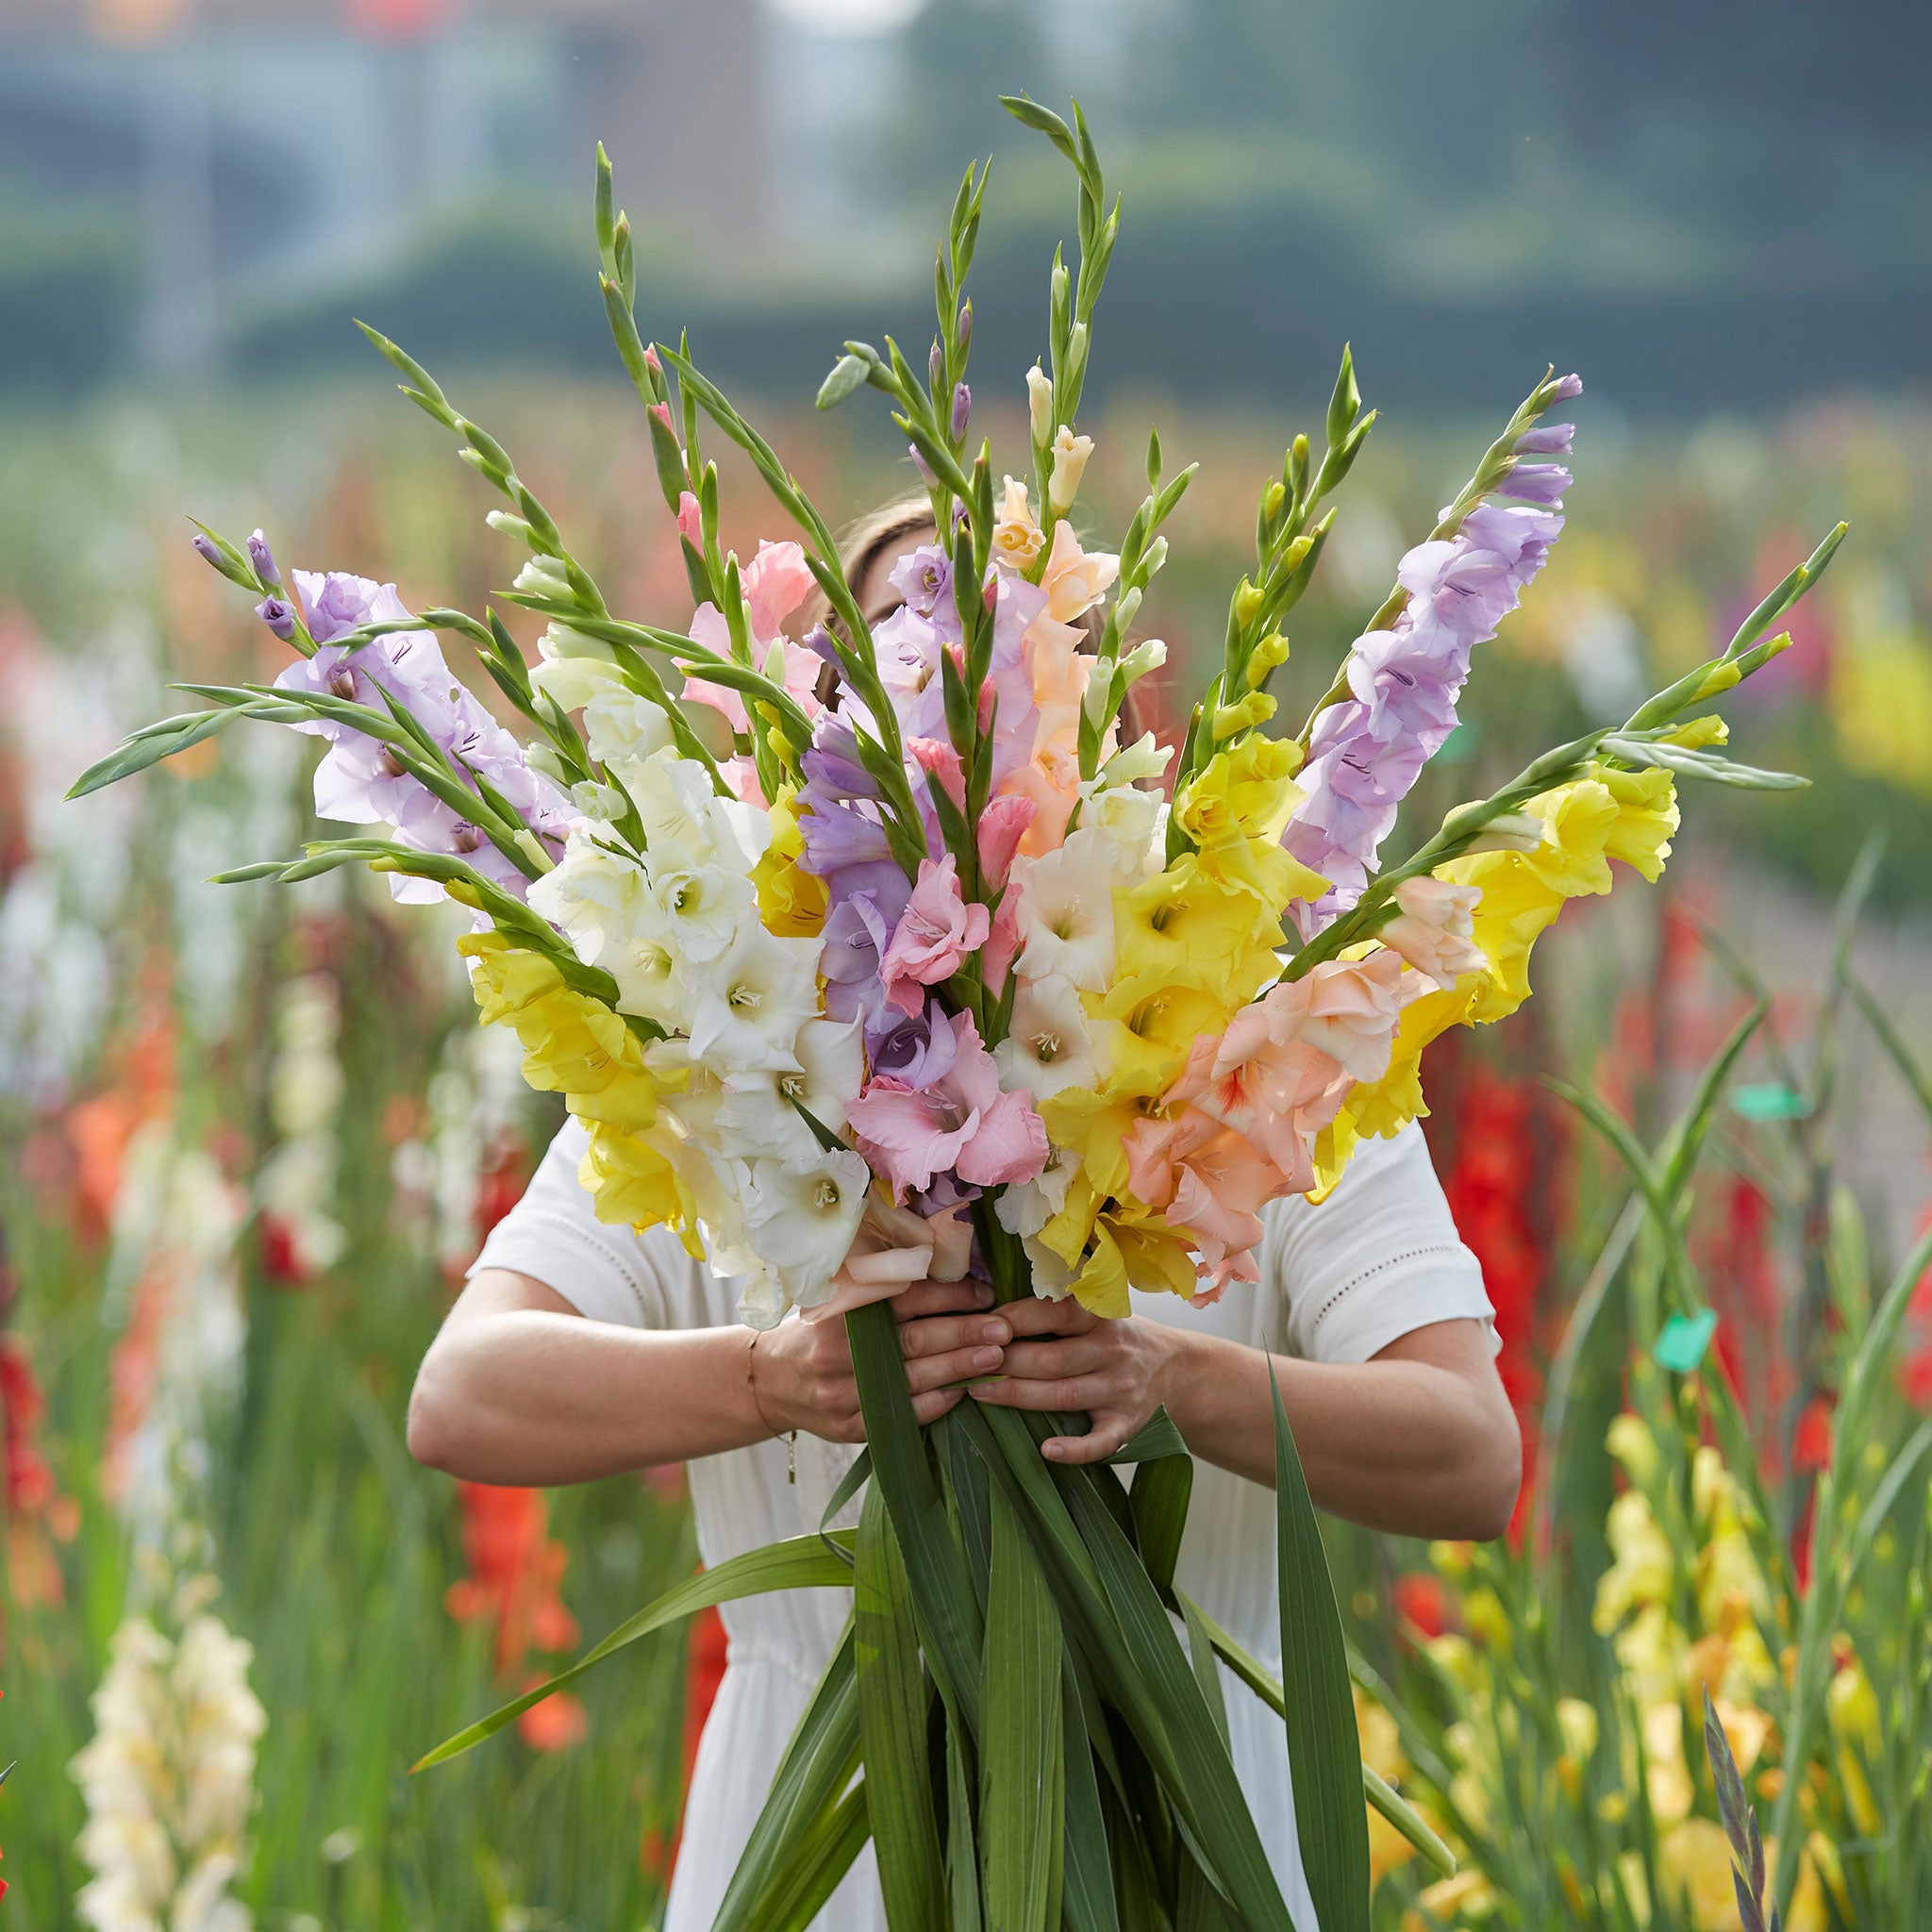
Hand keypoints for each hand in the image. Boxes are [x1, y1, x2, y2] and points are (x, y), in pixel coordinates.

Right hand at [752, 1278, 1012, 1444]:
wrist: (771, 1382)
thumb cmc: (817, 1332)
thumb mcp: (837, 1300)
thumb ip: (881, 1290)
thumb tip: (946, 1273)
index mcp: (841, 1312)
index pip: (905, 1298)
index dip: (948, 1294)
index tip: (986, 1291)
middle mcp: (840, 1352)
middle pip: (914, 1339)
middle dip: (965, 1332)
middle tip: (1004, 1328)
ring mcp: (844, 1393)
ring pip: (912, 1379)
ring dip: (959, 1368)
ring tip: (996, 1358)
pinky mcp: (850, 1427)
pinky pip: (901, 1416)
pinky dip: (935, 1404)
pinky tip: (963, 1393)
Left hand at [969, 1296, 1181, 1462]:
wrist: (1176, 1368)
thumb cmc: (1113, 1337)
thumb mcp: (1095, 1313)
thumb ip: (1053, 1312)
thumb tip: (987, 1312)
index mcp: (1101, 1317)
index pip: (1055, 1312)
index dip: (1015, 1318)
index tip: (981, 1324)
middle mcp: (1113, 1351)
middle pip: (1053, 1358)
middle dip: (1006, 1362)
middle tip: (965, 1364)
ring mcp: (1122, 1390)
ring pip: (1066, 1395)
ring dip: (1020, 1396)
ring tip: (979, 1394)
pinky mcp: (1127, 1425)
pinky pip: (1102, 1442)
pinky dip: (1075, 1449)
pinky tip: (1046, 1450)